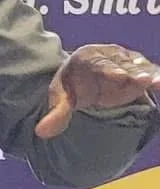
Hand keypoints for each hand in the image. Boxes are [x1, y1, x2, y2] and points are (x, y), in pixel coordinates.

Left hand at [35, 44, 159, 139]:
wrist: (83, 79)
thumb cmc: (71, 86)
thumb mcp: (61, 98)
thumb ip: (56, 114)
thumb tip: (41, 132)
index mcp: (86, 58)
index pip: (98, 64)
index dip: (109, 70)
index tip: (119, 77)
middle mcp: (109, 56)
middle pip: (123, 64)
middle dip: (134, 72)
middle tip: (146, 80)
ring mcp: (126, 62)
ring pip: (140, 67)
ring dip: (150, 74)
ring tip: (158, 83)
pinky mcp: (139, 71)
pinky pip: (149, 74)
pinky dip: (156, 78)